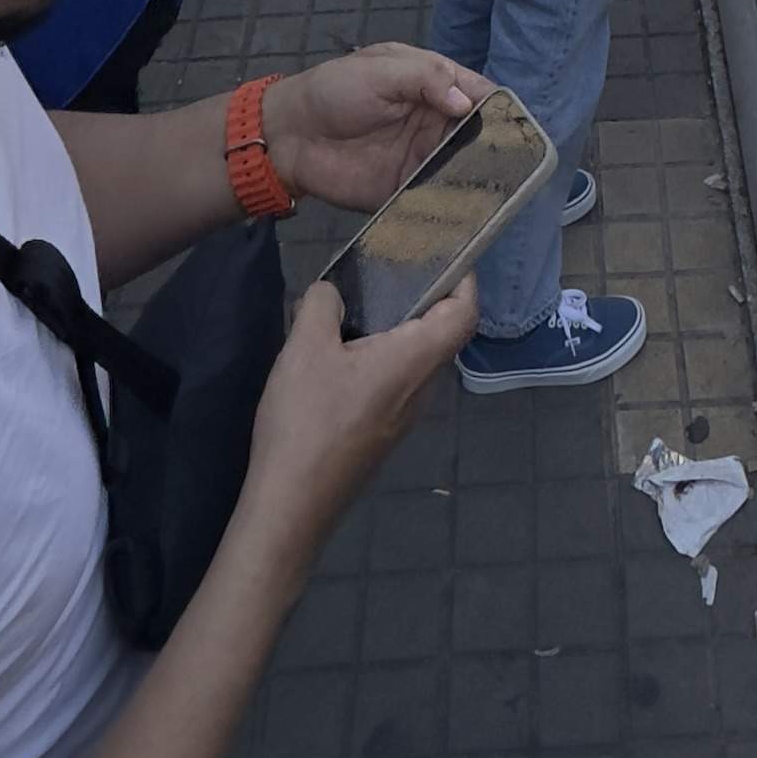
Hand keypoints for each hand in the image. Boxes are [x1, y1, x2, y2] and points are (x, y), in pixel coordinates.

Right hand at [232, 273, 476, 568]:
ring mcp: (404, 417)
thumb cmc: (306, 421)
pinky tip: (333, 356)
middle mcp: (421, 389)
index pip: (464, 313)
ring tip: (348, 308)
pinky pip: (393, 381)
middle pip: (438, 333)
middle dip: (417, 296)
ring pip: (412, 358)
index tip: (444, 251)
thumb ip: (323, 303)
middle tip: (383, 268)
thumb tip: (332, 293)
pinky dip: (375, 357)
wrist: (292, 505)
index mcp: (415, 361)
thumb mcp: (305, 347)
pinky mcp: (383, 433)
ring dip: (389, 329)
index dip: (464, 278)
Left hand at [262, 44, 494, 213]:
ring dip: (478, 177)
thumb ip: (425, 78)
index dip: (497, 106)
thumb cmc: (335, 90)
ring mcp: (422, 158)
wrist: (291, 135)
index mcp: (432, 84)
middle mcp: (435, 122)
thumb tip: (467, 104)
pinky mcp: (406, 190)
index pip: (476, 92)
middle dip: (495, 147)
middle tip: (515, 164)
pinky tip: (469, 213)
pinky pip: (436, 197)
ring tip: (500, 192)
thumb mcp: (380, 69)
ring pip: (463, 168)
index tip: (517, 124)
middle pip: (477, 134)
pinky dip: (452, 204)